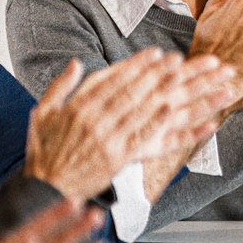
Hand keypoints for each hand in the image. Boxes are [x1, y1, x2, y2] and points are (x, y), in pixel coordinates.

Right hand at [25, 50, 235, 201]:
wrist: (44, 189)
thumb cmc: (44, 151)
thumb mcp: (43, 114)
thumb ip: (61, 86)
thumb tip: (76, 63)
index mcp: (80, 107)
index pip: (116, 80)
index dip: (139, 65)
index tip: (160, 54)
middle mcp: (97, 120)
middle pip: (139, 92)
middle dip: (167, 74)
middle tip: (190, 60)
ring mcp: (110, 140)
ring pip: (148, 112)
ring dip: (176, 95)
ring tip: (198, 82)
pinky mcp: (119, 159)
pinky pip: (147, 140)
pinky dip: (166, 126)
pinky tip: (183, 114)